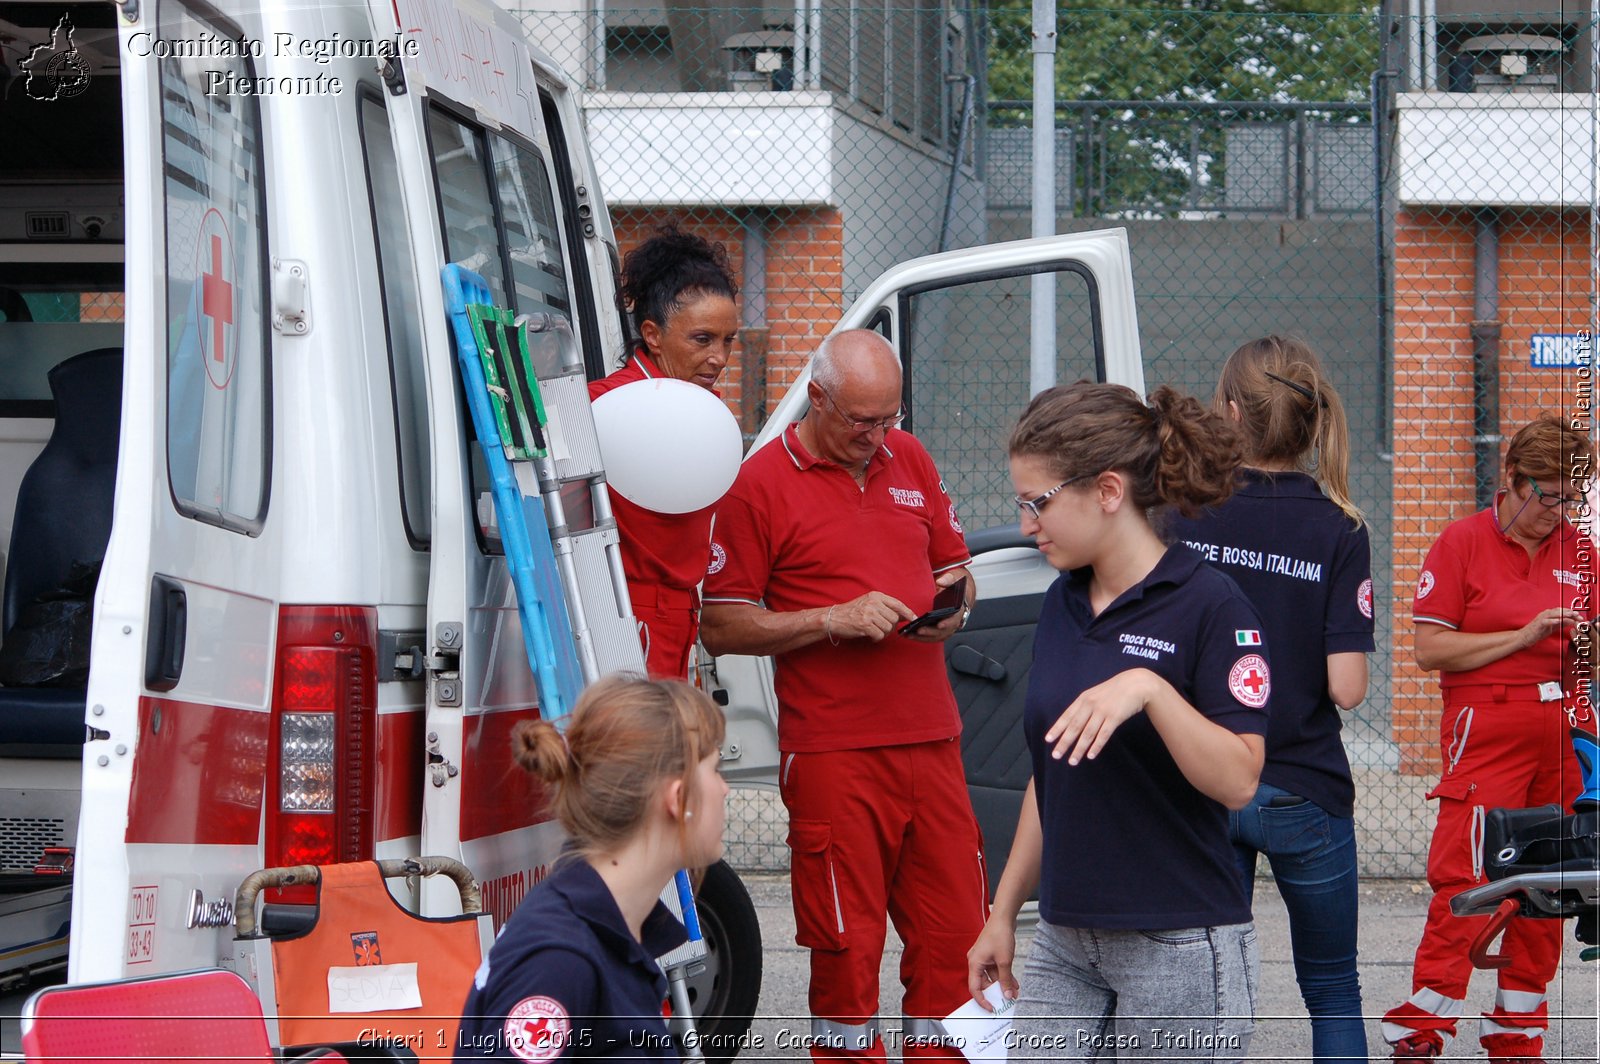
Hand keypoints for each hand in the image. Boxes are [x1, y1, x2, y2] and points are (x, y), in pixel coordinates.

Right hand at [827, 591, 915, 641]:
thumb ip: (885, 607)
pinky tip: (869, 636)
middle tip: (880, 629)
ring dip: (882, 633)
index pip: (897, 604)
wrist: (833, 618)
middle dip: (890, 627)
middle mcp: (873, 603)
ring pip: (888, 628)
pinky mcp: (865, 624)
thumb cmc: (851, 612)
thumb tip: (904, 616)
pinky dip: (876, 638)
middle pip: (894, 618)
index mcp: (876, 596)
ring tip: (873, 632)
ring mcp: (869, 613)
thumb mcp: (868, 603)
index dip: (908, 612)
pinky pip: (879, 635)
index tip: (913, 619)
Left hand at [903, 569, 972, 644]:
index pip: (954, 620)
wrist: (955, 596)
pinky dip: (920, 638)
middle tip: (918, 630)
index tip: (939, 625)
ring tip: (909, 634)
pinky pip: (930, 638)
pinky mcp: (939, 632)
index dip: (947, 623)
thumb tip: (941, 581)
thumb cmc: (953, 589)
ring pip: (935, 637)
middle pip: (942, 631)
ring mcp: (946, 629)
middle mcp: (953, 623)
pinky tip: (908, 635)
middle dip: (930, 631)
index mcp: (958, 611)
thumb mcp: (952, 581)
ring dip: (922, 637)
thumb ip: (948, 580)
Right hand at [966, 916, 1018, 1010]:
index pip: (974, 988)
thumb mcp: (1004, 961)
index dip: (982, 1000)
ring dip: (1003, 984)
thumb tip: (1007, 995)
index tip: (991, 1008)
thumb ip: (1005, 980)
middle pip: (983, 983)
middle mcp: (976, 962)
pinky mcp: (990, 955)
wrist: (1003, 918)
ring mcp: (983, 958)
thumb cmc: (1000, 935)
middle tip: (1007, 1000)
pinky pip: (995, 970)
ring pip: (992, 977)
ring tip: (1014, 992)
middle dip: (996, 992)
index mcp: (974, 963)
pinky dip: (1003, 976)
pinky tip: (1013, 983)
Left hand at [1045, 669, 1161, 763]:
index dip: (1057, 729)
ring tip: (1072, 761)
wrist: (1135, 684)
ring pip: (1088, 733)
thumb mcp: (1095, 695)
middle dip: (1064, 742)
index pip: (1066, 716)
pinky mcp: (1115, 717)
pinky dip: (1096, 746)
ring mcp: (1102, 711)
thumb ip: (1084, 706)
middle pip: (1074, 727)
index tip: (1048, 740)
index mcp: (1083, 699)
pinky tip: (1090, 755)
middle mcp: (1090, 705)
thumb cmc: (1114, 691)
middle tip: (1056, 755)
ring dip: (1079, 749)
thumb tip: (1072, 721)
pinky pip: (1103, 734)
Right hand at [1519, 608, 1583, 648]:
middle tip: (1579, 616)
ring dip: (1564, 614)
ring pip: (1554, 614)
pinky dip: (1554, 620)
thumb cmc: (1536, 632)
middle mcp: (1545, 614)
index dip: (1572, 613)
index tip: (1580, 617)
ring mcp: (1541, 618)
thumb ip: (1560, 624)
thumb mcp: (1551, 628)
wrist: (1523, 637)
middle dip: (1570, 613)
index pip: (1562, 611)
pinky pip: (1547, 621)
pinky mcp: (1538, 624)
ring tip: (1572, 616)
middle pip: (1560, 611)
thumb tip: (1571, 622)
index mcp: (1549, 614)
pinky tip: (1560, 621)